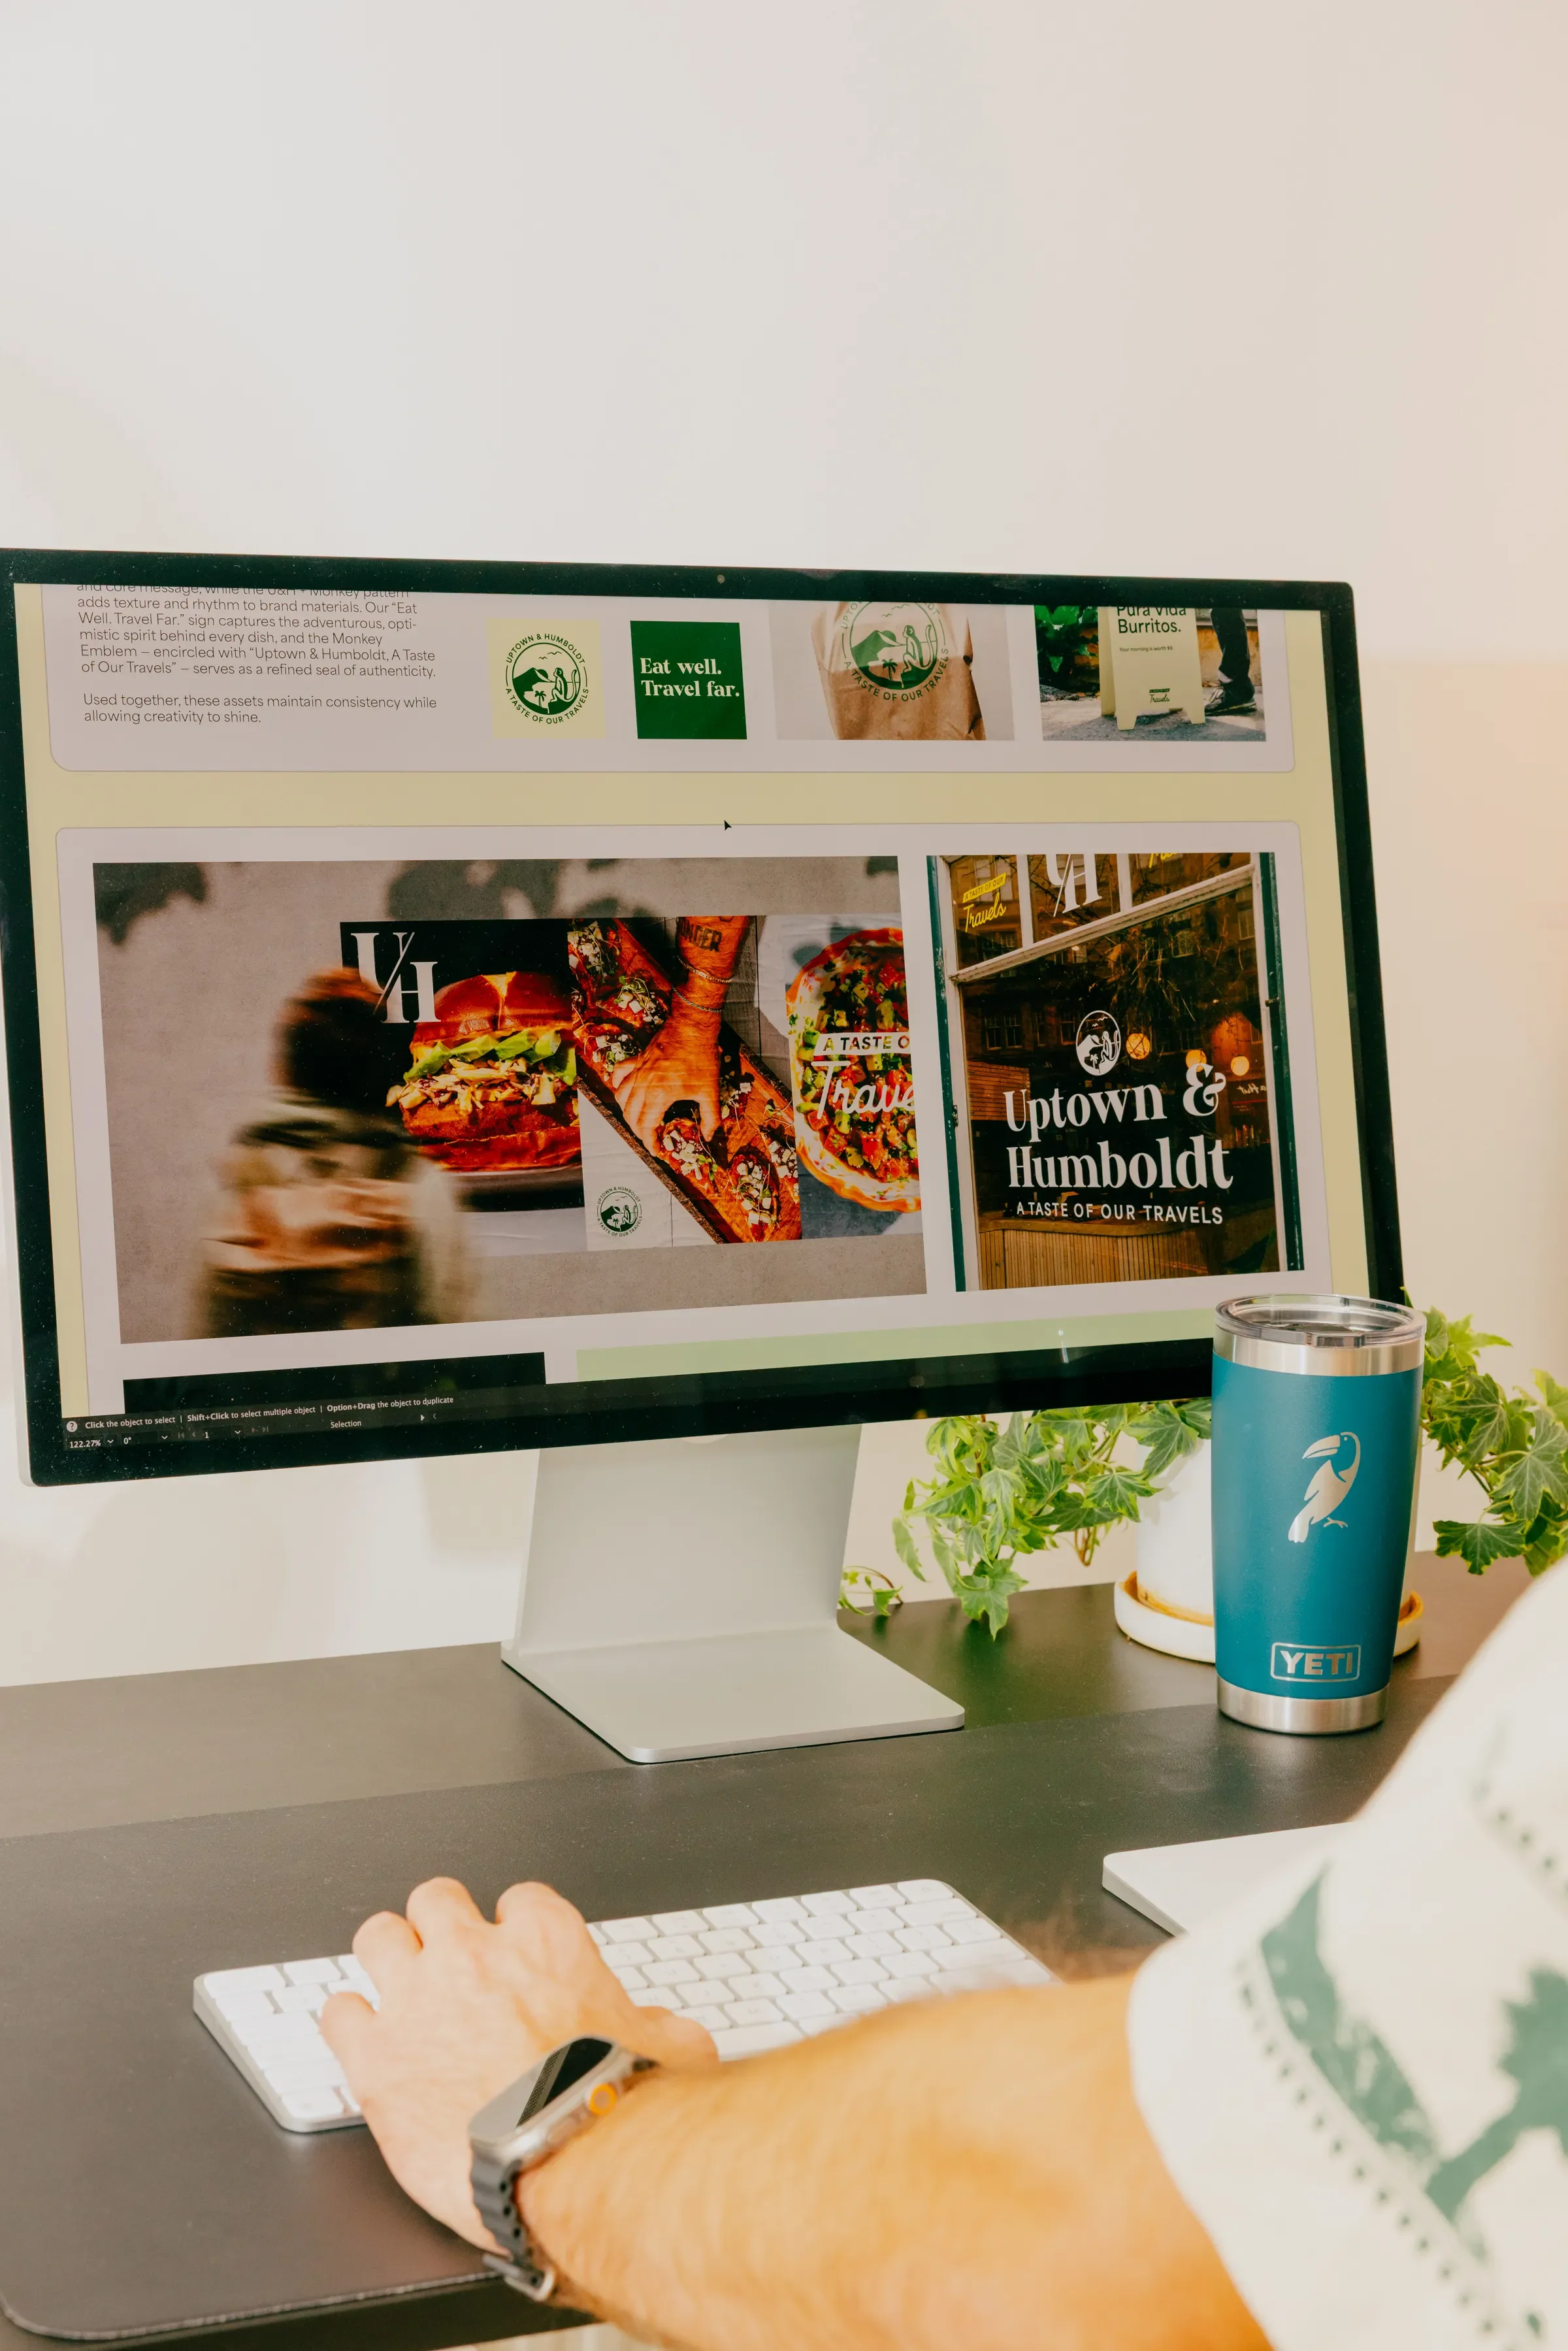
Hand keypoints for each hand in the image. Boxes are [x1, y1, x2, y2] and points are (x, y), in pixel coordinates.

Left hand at [320, 1877, 716, 2246]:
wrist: (567, 2167)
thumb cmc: (613, 2113)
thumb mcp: (669, 2051)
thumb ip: (663, 2027)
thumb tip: (671, 2033)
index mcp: (545, 1942)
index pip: (519, 1898)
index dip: (514, 1927)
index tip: (514, 1955)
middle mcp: (475, 1955)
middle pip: (436, 1899)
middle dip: (440, 1925)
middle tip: (447, 1959)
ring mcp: (417, 2000)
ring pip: (377, 1937)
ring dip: (387, 1958)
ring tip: (396, 1984)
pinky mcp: (376, 2058)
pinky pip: (338, 2012)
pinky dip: (348, 2023)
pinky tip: (363, 2039)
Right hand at [609, 1001, 723, 1148]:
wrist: (692, 1027)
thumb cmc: (702, 1057)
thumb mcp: (710, 1091)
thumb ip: (710, 1117)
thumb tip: (708, 1135)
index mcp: (659, 1095)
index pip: (646, 1126)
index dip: (650, 1142)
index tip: (656, 1151)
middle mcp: (643, 1084)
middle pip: (631, 1115)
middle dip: (639, 1131)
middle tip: (650, 1138)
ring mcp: (637, 1070)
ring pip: (621, 1097)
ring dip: (627, 1112)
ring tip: (637, 1119)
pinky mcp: (637, 1059)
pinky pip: (619, 1073)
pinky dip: (617, 1084)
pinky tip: (622, 1090)